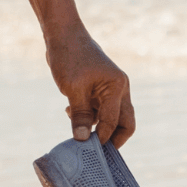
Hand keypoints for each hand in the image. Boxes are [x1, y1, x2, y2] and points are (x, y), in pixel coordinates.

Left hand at [46, 24, 134, 146]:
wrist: (63, 35)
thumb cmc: (69, 58)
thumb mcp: (72, 89)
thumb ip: (79, 115)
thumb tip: (81, 140)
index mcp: (117, 87)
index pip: (114, 121)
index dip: (102, 137)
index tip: (89, 151)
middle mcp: (120, 89)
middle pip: (124, 122)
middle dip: (112, 138)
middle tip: (96, 152)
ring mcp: (111, 89)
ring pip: (110, 116)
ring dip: (94, 125)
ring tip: (75, 126)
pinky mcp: (99, 89)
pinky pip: (99, 109)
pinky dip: (88, 115)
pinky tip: (70, 112)